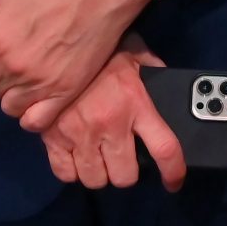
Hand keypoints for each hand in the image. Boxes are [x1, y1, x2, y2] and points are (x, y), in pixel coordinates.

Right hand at [41, 45, 187, 190]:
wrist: (59, 43)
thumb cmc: (102, 51)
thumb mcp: (136, 55)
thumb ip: (155, 73)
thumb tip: (172, 87)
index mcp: (136, 103)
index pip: (164, 149)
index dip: (174, 172)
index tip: (173, 183)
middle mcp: (109, 123)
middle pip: (125, 176)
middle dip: (126, 171)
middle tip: (122, 158)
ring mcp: (79, 133)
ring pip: (95, 179)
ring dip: (99, 172)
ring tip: (98, 157)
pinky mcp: (53, 137)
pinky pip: (65, 173)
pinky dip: (72, 170)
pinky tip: (76, 155)